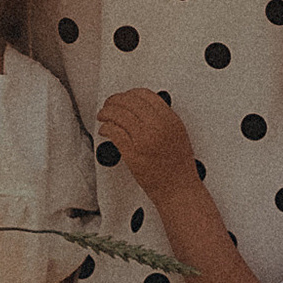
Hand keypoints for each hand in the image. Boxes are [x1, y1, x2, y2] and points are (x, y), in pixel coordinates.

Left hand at [95, 88, 198, 207]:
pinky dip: (106, 128)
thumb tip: (143, 108)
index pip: (145, 95)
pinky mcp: (133, 154)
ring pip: (119, 115)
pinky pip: (114, 133)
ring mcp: (144, 140)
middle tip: (108, 105)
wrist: (178, 189)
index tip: (123, 97)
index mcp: (170, 120)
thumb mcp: (178, 134)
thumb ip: (164, 119)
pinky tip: (105, 130)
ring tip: (103, 116)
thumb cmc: (179, 167)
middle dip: (114, 101)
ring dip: (106, 113)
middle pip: (129, 102)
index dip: (129, 94)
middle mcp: (158, 127)